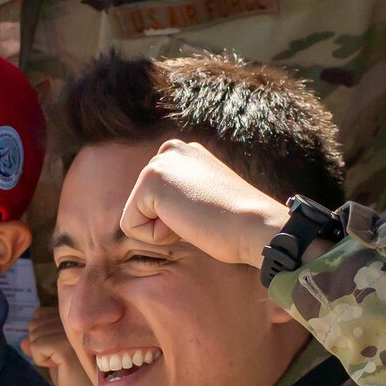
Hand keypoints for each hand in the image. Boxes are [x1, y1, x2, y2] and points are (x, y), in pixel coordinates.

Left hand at [21, 306, 101, 385]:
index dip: (40, 334)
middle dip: (39, 344)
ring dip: (41, 354)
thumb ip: (37, 344)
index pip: (39, 314)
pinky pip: (36, 346)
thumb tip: (22, 341)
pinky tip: (59, 366)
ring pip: (34, 335)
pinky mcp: (66, 347)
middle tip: (59, 359)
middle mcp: (75, 320)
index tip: (56, 351)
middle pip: (35, 324)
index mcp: (73, 318)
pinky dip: (40, 359)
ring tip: (61, 363)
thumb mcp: (51, 356)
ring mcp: (72, 332)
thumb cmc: (71, 376)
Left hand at [119, 140, 288, 268]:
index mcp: (185, 153)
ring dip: (162, 229)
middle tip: (202, 216)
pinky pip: (130, 225)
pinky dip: (156, 235)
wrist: (254, 227)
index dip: (177, 218)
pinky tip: (186, 222)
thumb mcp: (205, 198)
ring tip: (196, 218)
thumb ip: (182, 195)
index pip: (155, 199)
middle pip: (142, 205)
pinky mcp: (151, 180)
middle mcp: (170, 150)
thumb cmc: (236, 224)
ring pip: (135, 215)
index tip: (207, 212)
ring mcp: (160, 162)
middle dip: (166, 222)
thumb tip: (164, 209)